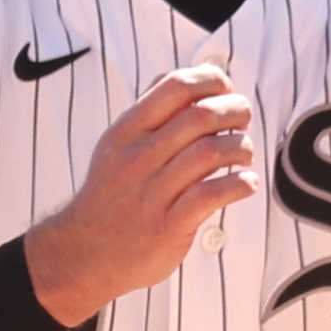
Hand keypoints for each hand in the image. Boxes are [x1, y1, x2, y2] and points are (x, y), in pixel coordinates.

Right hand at [25, 65, 256, 327]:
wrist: (84, 252)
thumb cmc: (110, 196)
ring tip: (244, 154)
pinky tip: (247, 184)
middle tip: (243, 120)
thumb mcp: (116, 146)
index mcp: (126, 132)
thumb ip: (148, 112)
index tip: (225, 89)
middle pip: (199, 117)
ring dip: (239, 147)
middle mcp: (138, 158)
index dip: (209, 81)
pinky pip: (212, 195)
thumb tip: (184, 78)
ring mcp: (152, 193)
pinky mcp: (168, 226)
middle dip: (233, 111)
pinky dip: (239, 185)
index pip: (174, 87)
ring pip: (210, 153)